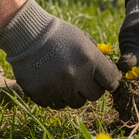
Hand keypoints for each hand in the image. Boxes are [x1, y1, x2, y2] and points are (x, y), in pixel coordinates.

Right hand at [0, 0, 121, 108]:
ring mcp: (57, 87)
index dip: (109, 81)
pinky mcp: (41, 94)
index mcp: (89, 60)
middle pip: (94, 96)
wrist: (26, 34)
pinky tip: (50, 82)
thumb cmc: (59, 34)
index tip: (104, 80)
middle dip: (90, 88)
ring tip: (64, 80)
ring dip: (72, 94)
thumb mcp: (83, 39)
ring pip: (75, 103)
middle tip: (81, 79)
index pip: (111, 82)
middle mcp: (75, 76)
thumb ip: (98, 57)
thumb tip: (113, 74)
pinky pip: (55, 104)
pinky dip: (54, 97)